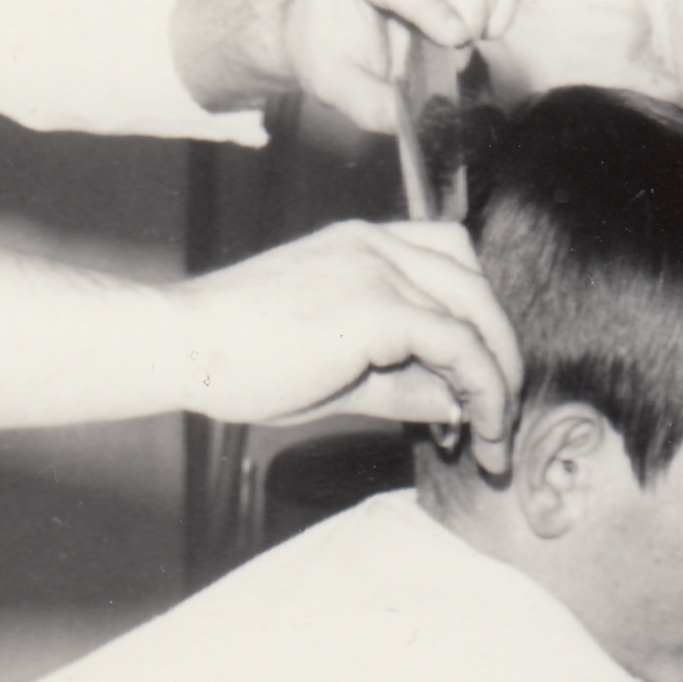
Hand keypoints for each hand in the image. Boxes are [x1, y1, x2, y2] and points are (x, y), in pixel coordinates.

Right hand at [171, 219, 521, 476]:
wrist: (182, 344)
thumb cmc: (237, 358)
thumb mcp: (336, 372)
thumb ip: (399, 381)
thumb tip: (456, 408)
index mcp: (361, 245)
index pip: (450, 262)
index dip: (473, 321)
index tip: (471, 389)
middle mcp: (377, 244)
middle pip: (475, 284)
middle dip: (500, 353)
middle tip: (500, 418)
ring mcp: (379, 267)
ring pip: (477, 314)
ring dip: (499, 379)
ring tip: (495, 437)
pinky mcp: (378, 305)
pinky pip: (458, 344)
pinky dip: (481, 388)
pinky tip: (474, 428)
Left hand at [282, 0, 517, 134]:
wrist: (327, 22)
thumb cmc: (327, 44)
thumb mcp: (331, 81)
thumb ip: (366, 102)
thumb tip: (406, 120)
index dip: (433, 8)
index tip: (458, 39)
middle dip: (472, 3)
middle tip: (461, 48)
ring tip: (474, 36)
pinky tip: (482, 29)